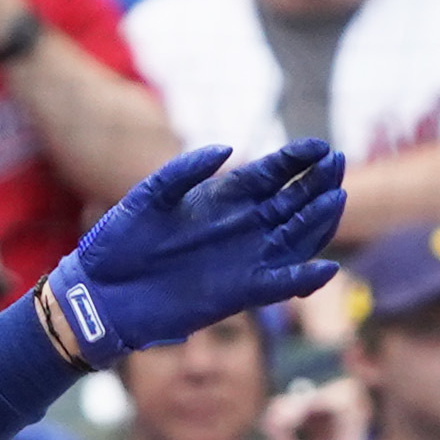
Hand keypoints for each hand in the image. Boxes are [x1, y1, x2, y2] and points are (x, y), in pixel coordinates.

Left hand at [39, 141, 346, 359]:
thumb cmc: (118, 241)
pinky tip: (326, 268)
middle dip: (317, 182)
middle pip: (292, 201)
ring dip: (318, 220)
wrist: (101, 292)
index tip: (320, 146)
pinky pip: (280, 284)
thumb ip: (183, 172)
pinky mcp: (241, 292)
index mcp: (220, 198)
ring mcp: (244, 259)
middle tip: (338, 163)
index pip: (269, 173)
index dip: (296, 159)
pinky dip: (304, 279)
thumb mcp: (148, 197)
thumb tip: (225, 149)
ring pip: (295, 238)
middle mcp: (240, 226)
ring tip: (336, 199)